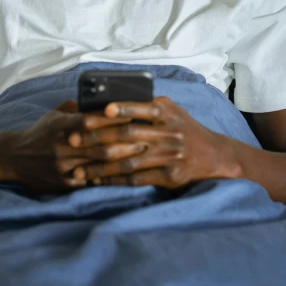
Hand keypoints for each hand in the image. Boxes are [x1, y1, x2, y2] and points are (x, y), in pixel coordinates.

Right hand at [0, 99, 147, 193]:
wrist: (14, 158)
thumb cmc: (40, 132)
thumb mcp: (55, 114)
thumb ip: (76, 108)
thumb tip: (101, 100)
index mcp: (62, 125)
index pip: (93, 120)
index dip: (115, 118)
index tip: (134, 115)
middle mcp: (63, 145)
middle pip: (101, 144)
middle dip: (126, 142)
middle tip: (147, 138)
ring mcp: (63, 166)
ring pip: (98, 164)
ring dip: (122, 161)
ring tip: (141, 157)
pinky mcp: (63, 183)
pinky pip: (89, 181)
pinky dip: (107, 178)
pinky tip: (124, 176)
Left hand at [67, 97, 242, 188]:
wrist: (213, 156)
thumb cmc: (185, 128)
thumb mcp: (172, 110)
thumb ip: (148, 106)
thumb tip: (113, 103)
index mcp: (167, 113)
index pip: (141, 108)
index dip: (122, 109)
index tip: (101, 109)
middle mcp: (168, 133)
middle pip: (128, 135)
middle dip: (97, 138)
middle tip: (72, 140)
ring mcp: (168, 156)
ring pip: (127, 161)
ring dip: (99, 167)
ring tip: (77, 170)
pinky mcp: (168, 177)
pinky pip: (136, 179)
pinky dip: (114, 181)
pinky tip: (97, 182)